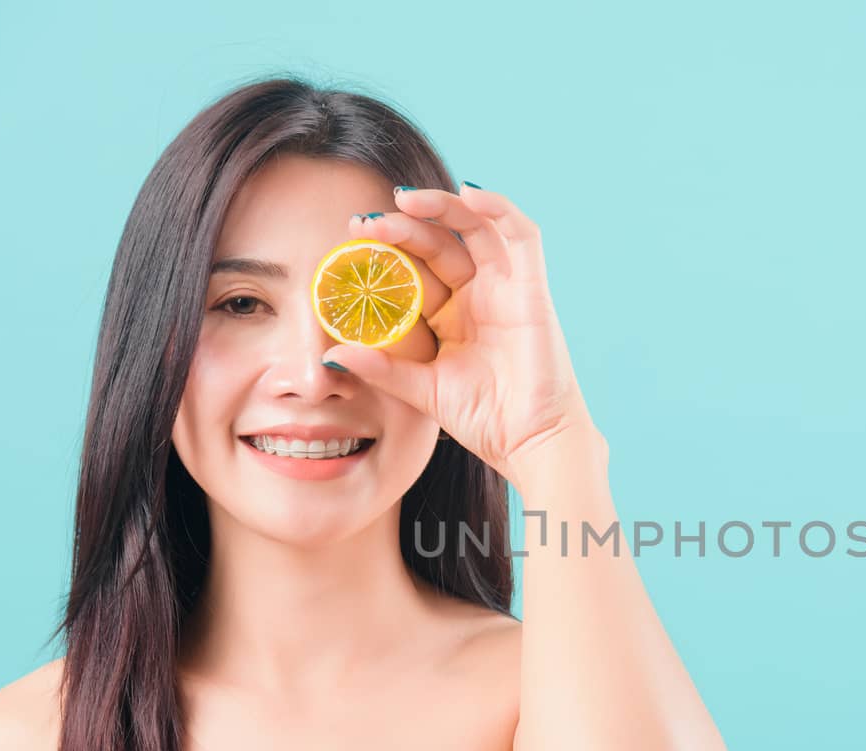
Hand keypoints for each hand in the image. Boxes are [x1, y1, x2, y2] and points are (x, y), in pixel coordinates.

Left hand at [322, 183, 601, 487]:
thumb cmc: (485, 421)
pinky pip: (522, 236)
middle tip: (365, 223)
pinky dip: (500, 207)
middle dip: (403, 226)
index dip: (387, 250)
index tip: (351, 242)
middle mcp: (480, 295)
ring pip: (477, 227)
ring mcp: (508, 289)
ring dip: (443, 206)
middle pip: (441, 241)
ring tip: (403, 199)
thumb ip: (383, 369)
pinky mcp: (533, 289)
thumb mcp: (422, 390)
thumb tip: (331, 357)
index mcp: (453, 316)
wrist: (530, 443)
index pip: (417, 268)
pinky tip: (469, 192)